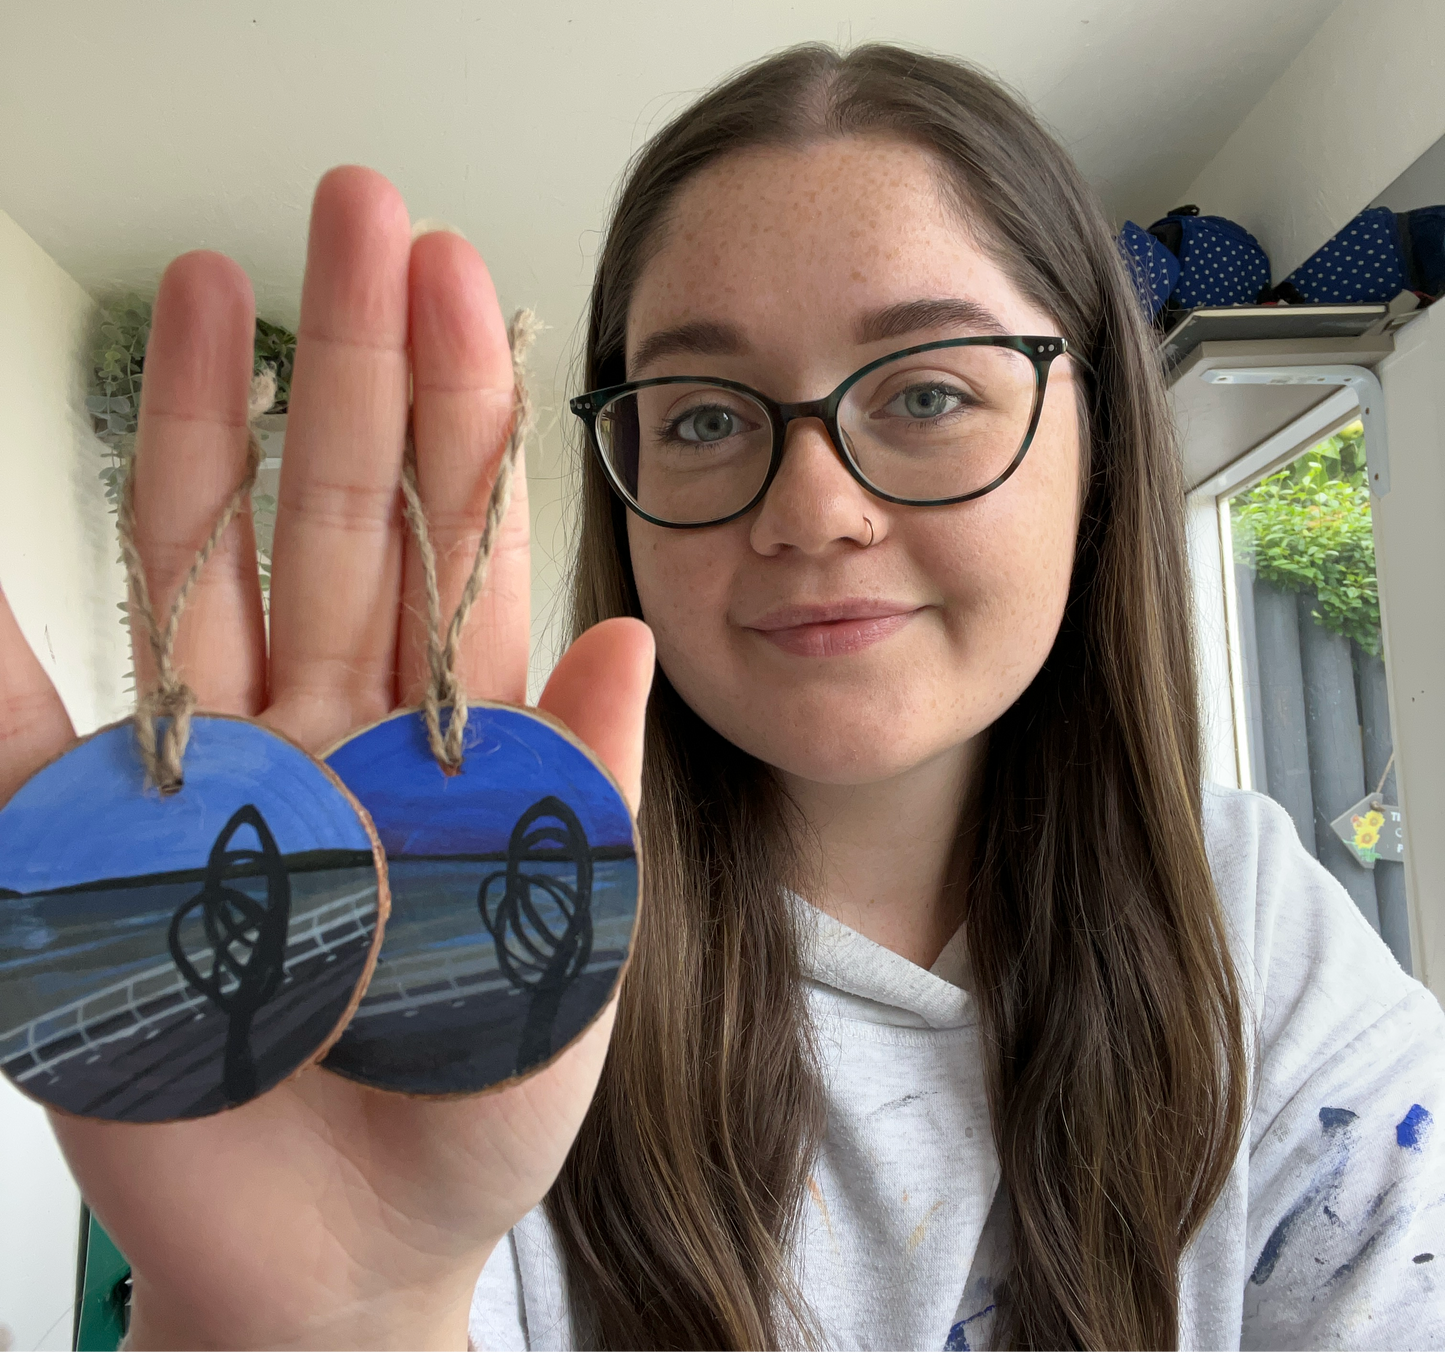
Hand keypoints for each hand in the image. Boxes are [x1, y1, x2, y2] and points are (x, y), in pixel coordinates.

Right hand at [0, 166, 653, 1351]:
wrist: (358, 1248)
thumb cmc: (478, 1104)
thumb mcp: (568, 947)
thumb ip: (583, 794)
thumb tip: (623, 633)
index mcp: (452, 747)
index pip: (458, 552)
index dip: (463, 419)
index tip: (463, 283)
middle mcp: (334, 731)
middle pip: (339, 517)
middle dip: (350, 368)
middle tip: (355, 212)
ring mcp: (218, 775)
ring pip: (211, 573)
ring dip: (206, 434)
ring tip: (213, 294)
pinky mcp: (105, 855)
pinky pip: (42, 734)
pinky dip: (8, 646)